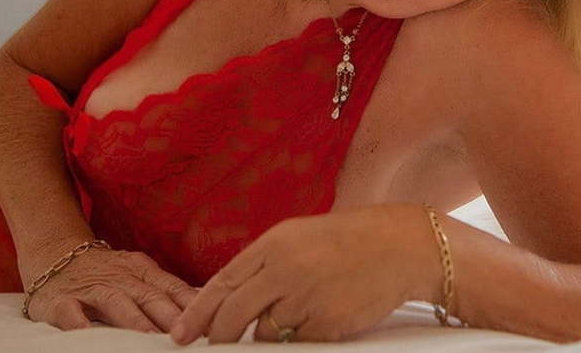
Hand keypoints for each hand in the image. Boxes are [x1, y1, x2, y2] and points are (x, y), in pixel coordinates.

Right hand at [23, 247, 199, 332]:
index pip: (173, 288)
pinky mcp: (61, 300)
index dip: (192, 304)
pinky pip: (69, 312)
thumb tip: (207, 312)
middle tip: (187, 335)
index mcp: (144, 272)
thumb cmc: (107, 273)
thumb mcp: (140, 276)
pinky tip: (86, 335)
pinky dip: (78, 323)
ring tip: (149, 339)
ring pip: (116, 303)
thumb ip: (168, 294)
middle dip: (170, 315)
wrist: (56, 254)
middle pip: (150, 296)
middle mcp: (121, 278)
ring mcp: (91, 288)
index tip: (211, 321)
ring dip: (133, 320)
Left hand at [169, 203, 428, 344]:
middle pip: (233, 315)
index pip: (223, 283)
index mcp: (273, 244)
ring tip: (289, 316)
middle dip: (218, 336)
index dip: (198, 312)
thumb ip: (263, 264)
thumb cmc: (347, 241)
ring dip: (264, 335)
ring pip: (263, 334)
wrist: (398, 248)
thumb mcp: (297, 238)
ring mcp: (304, 299)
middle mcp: (284, 270)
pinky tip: (316, 317)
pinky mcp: (325, 325)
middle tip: (213, 346)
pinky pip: (295, 343)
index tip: (181, 333)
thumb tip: (230, 298)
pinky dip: (297, 338)